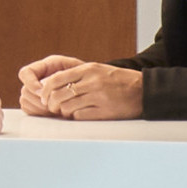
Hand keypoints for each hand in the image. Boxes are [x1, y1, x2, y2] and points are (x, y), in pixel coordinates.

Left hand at [17, 55, 141, 121]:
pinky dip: (75, 117)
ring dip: (63, 112)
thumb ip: (78, 75)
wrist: (142, 90)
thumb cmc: (118, 80)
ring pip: (67, 107)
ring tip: (65, 112)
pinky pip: (79, 116)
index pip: (56, 79)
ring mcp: (98, 98)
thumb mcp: (98, 69)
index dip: (46, 90)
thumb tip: (53, 83)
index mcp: (88, 69)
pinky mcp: (103, 112)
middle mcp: (92, 82)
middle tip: (52, 107)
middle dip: (51, 103)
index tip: (44, 96)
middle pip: (59, 95)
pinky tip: (78, 114)